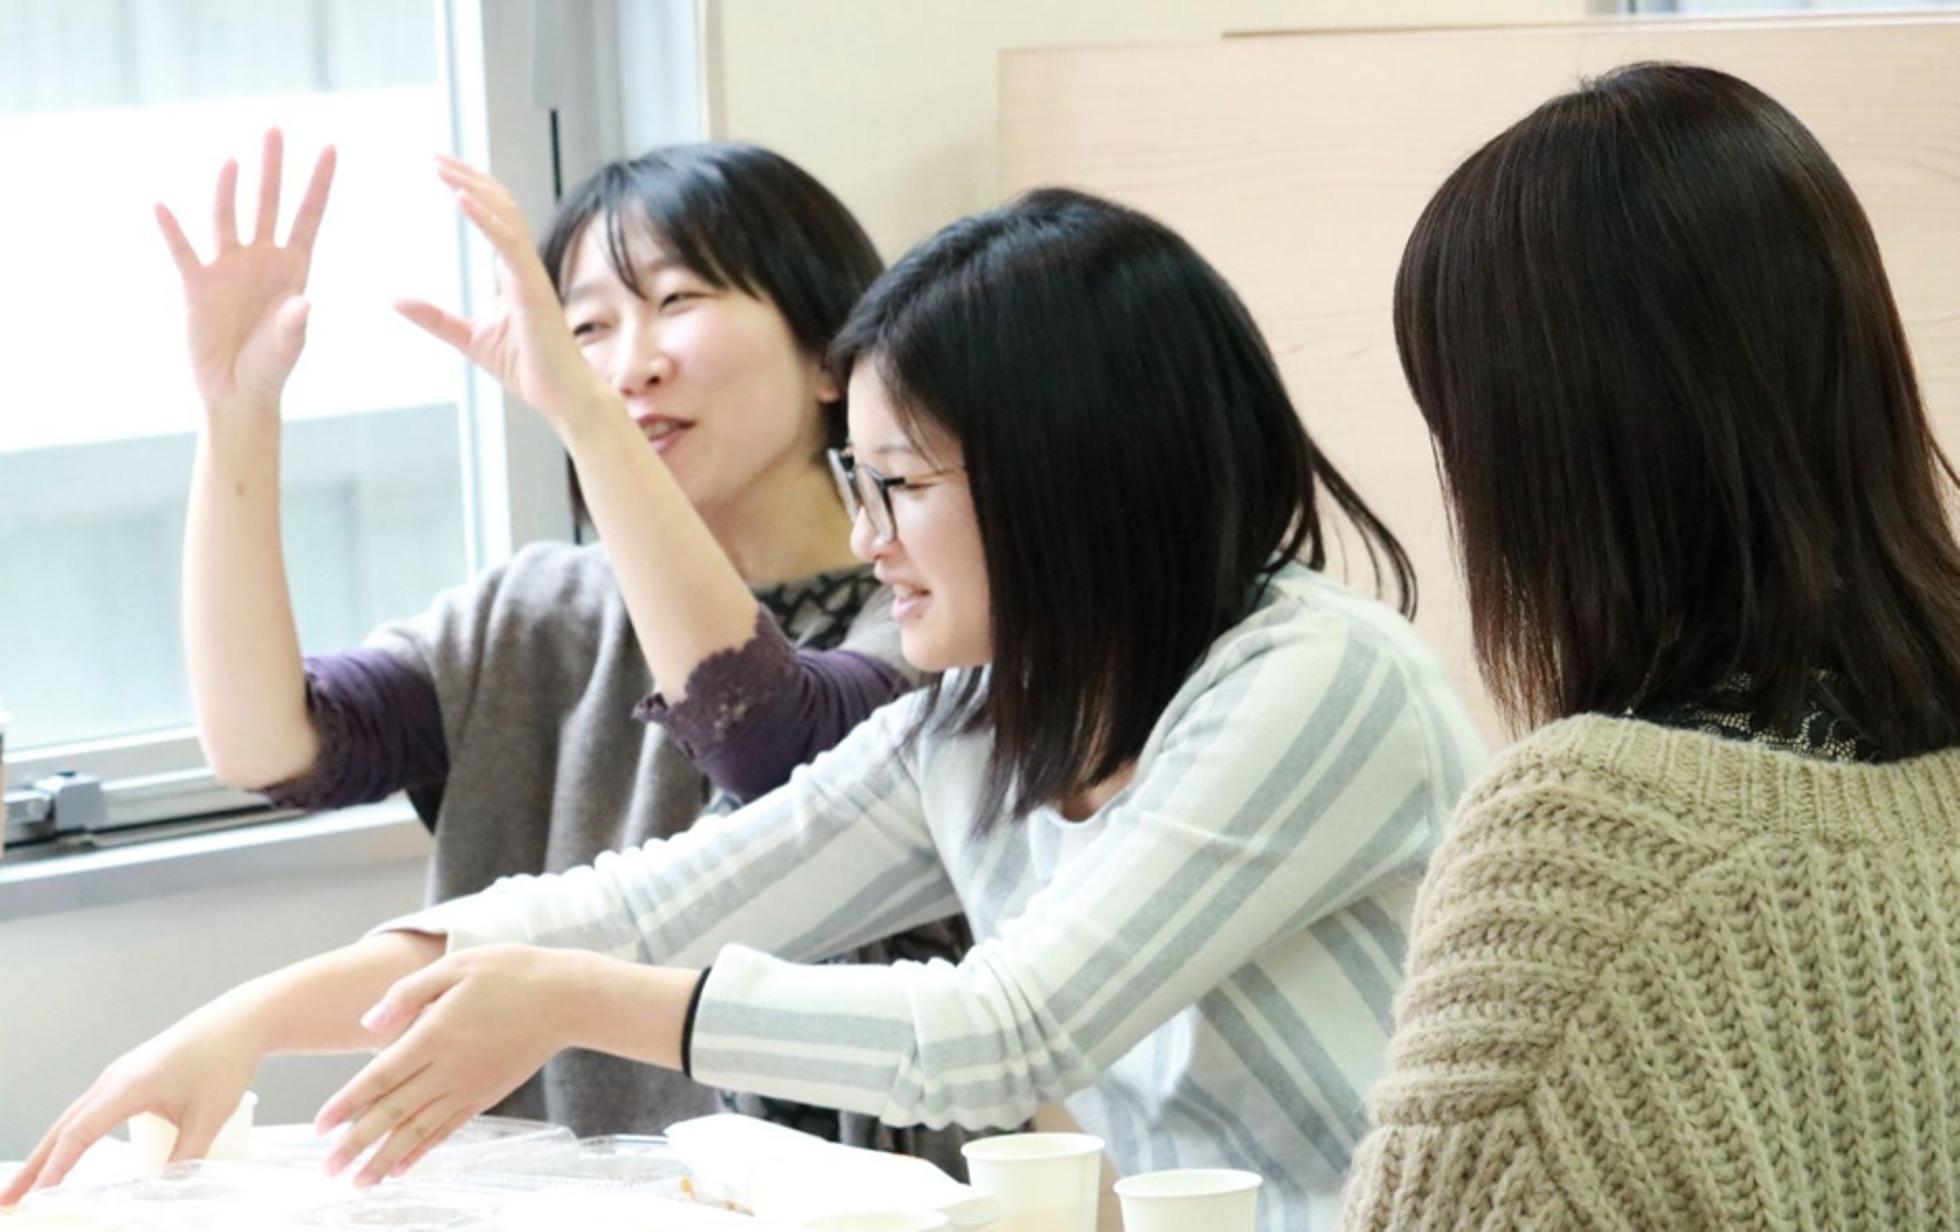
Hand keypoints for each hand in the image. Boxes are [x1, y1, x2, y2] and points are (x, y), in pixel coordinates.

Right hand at [0, 1005, 264, 1205]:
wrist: (239, 1022)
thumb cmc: (226, 1062)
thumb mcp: (209, 1116)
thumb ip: (184, 1157)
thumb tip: (161, 1192)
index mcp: (129, 1086)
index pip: (80, 1132)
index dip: (57, 1167)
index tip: (36, 1195)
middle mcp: (114, 1079)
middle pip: (64, 1126)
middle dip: (35, 1165)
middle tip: (7, 1199)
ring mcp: (118, 1075)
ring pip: (73, 1117)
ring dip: (49, 1150)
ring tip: (27, 1185)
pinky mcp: (128, 1076)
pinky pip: (88, 1109)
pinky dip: (69, 1134)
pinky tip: (64, 1153)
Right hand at [157, 128, 335, 416]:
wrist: (237, 392)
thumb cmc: (271, 368)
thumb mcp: (288, 346)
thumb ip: (295, 325)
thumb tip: (304, 305)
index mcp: (294, 269)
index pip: (309, 216)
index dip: (319, 183)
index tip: (332, 146)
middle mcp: (261, 259)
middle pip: (268, 203)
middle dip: (274, 168)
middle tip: (276, 129)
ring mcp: (229, 268)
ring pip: (228, 218)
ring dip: (228, 190)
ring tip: (234, 161)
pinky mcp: (198, 285)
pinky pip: (183, 252)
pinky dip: (173, 231)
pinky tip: (161, 206)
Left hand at [313, 944, 587, 1185]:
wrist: (566, 998)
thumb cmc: (510, 973)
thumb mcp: (456, 966)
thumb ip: (408, 993)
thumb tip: (368, 1024)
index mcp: (435, 1035)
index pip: (380, 1077)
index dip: (347, 1104)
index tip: (319, 1128)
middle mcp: (449, 1069)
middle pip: (393, 1113)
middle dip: (356, 1145)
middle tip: (328, 1171)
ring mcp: (469, 1086)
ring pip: (418, 1130)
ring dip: (385, 1159)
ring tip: (359, 1182)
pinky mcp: (485, 1095)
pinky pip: (447, 1129)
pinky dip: (422, 1151)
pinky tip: (403, 1167)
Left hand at [395, 157, 616, 434]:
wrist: (562, 398)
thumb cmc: (528, 369)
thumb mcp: (469, 338)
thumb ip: (435, 318)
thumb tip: (394, 300)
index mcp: (513, 273)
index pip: (493, 216)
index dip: (468, 188)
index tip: (438, 168)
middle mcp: (524, 266)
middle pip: (500, 205)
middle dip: (468, 177)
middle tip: (434, 156)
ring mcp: (531, 275)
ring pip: (505, 216)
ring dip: (473, 187)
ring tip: (441, 167)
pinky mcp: (534, 290)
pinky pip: (509, 245)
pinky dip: (486, 218)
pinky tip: (461, 198)